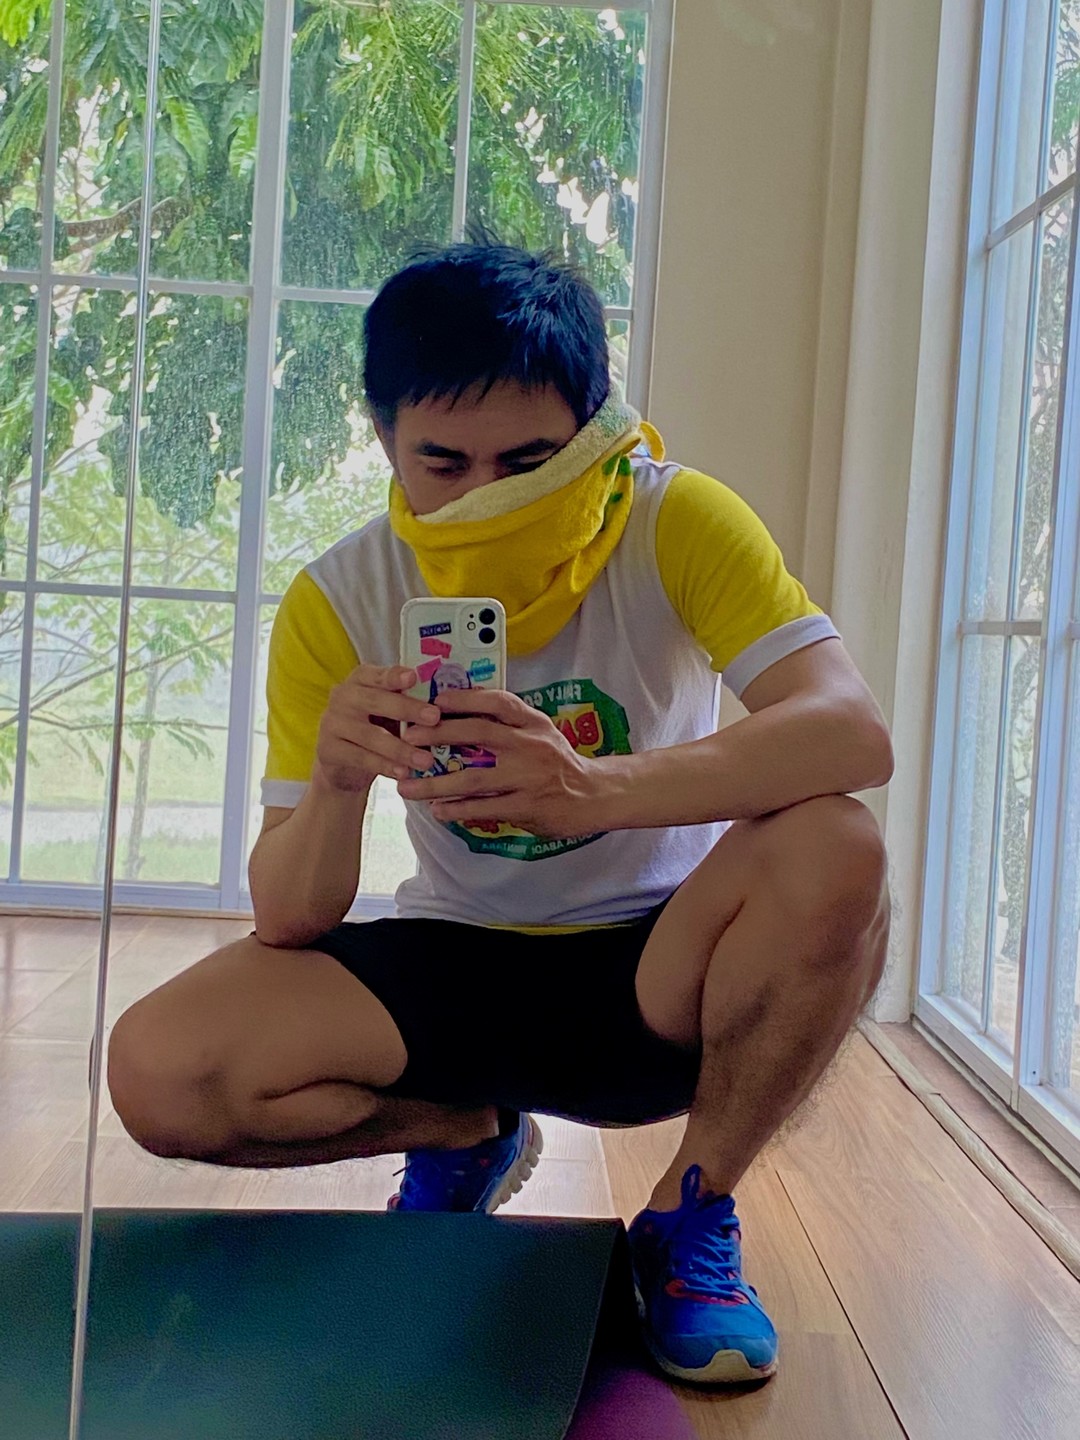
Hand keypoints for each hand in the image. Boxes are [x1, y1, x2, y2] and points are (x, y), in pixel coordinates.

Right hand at [315, 664, 442, 792]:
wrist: (345, 765)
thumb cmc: (377, 729)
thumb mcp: (391, 713)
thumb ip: (408, 702)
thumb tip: (449, 703)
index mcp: (360, 680)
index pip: (377, 674)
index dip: (394, 675)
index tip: (414, 677)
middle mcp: (342, 696)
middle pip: (375, 701)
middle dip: (407, 709)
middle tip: (435, 718)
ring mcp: (331, 723)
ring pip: (370, 735)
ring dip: (401, 748)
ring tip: (426, 759)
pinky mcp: (328, 749)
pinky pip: (361, 758)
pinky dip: (384, 766)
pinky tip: (404, 773)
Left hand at [396, 689, 601, 837]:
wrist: (593, 795)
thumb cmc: (558, 762)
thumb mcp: (541, 732)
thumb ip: (510, 722)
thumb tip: (463, 711)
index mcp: (533, 723)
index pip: (498, 702)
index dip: (465, 698)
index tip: (435, 700)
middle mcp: (531, 746)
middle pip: (478, 733)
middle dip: (438, 734)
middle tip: (407, 738)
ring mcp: (528, 778)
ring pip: (474, 778)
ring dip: (436, 783)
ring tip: (407, 788)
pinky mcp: (527, 806)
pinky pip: (485, 808)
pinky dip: (458, 810)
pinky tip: (438, 810)